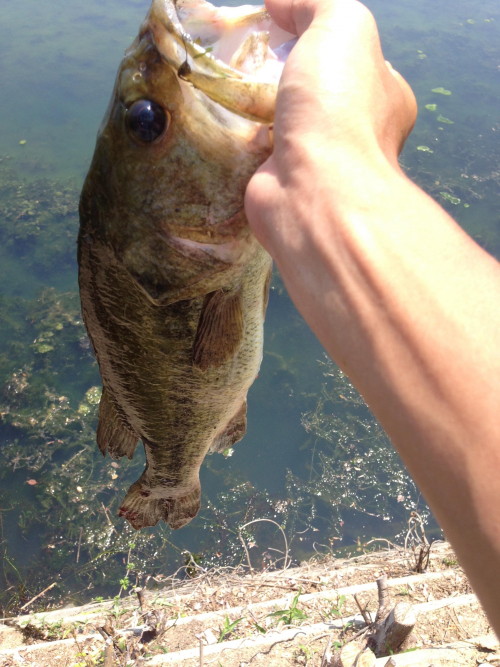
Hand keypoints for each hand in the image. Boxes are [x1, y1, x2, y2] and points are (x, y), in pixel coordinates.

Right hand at [245, 0, 416, 253]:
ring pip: (281, 122)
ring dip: (256, 105)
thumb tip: (279, 4)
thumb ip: (314, 4)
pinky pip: (257, 152)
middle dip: (280, 72)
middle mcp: (356, 132)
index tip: (281, 26)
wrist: (315, 191)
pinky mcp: (282, 183)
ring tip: (228, 84)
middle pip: (312, 90)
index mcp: (384, 96)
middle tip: (248, 57)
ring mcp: (319, 162)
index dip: (318, 37)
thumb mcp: (340, 26)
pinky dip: (241, 137)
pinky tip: (222, 120)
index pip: (352, 58)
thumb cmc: (338, 108)